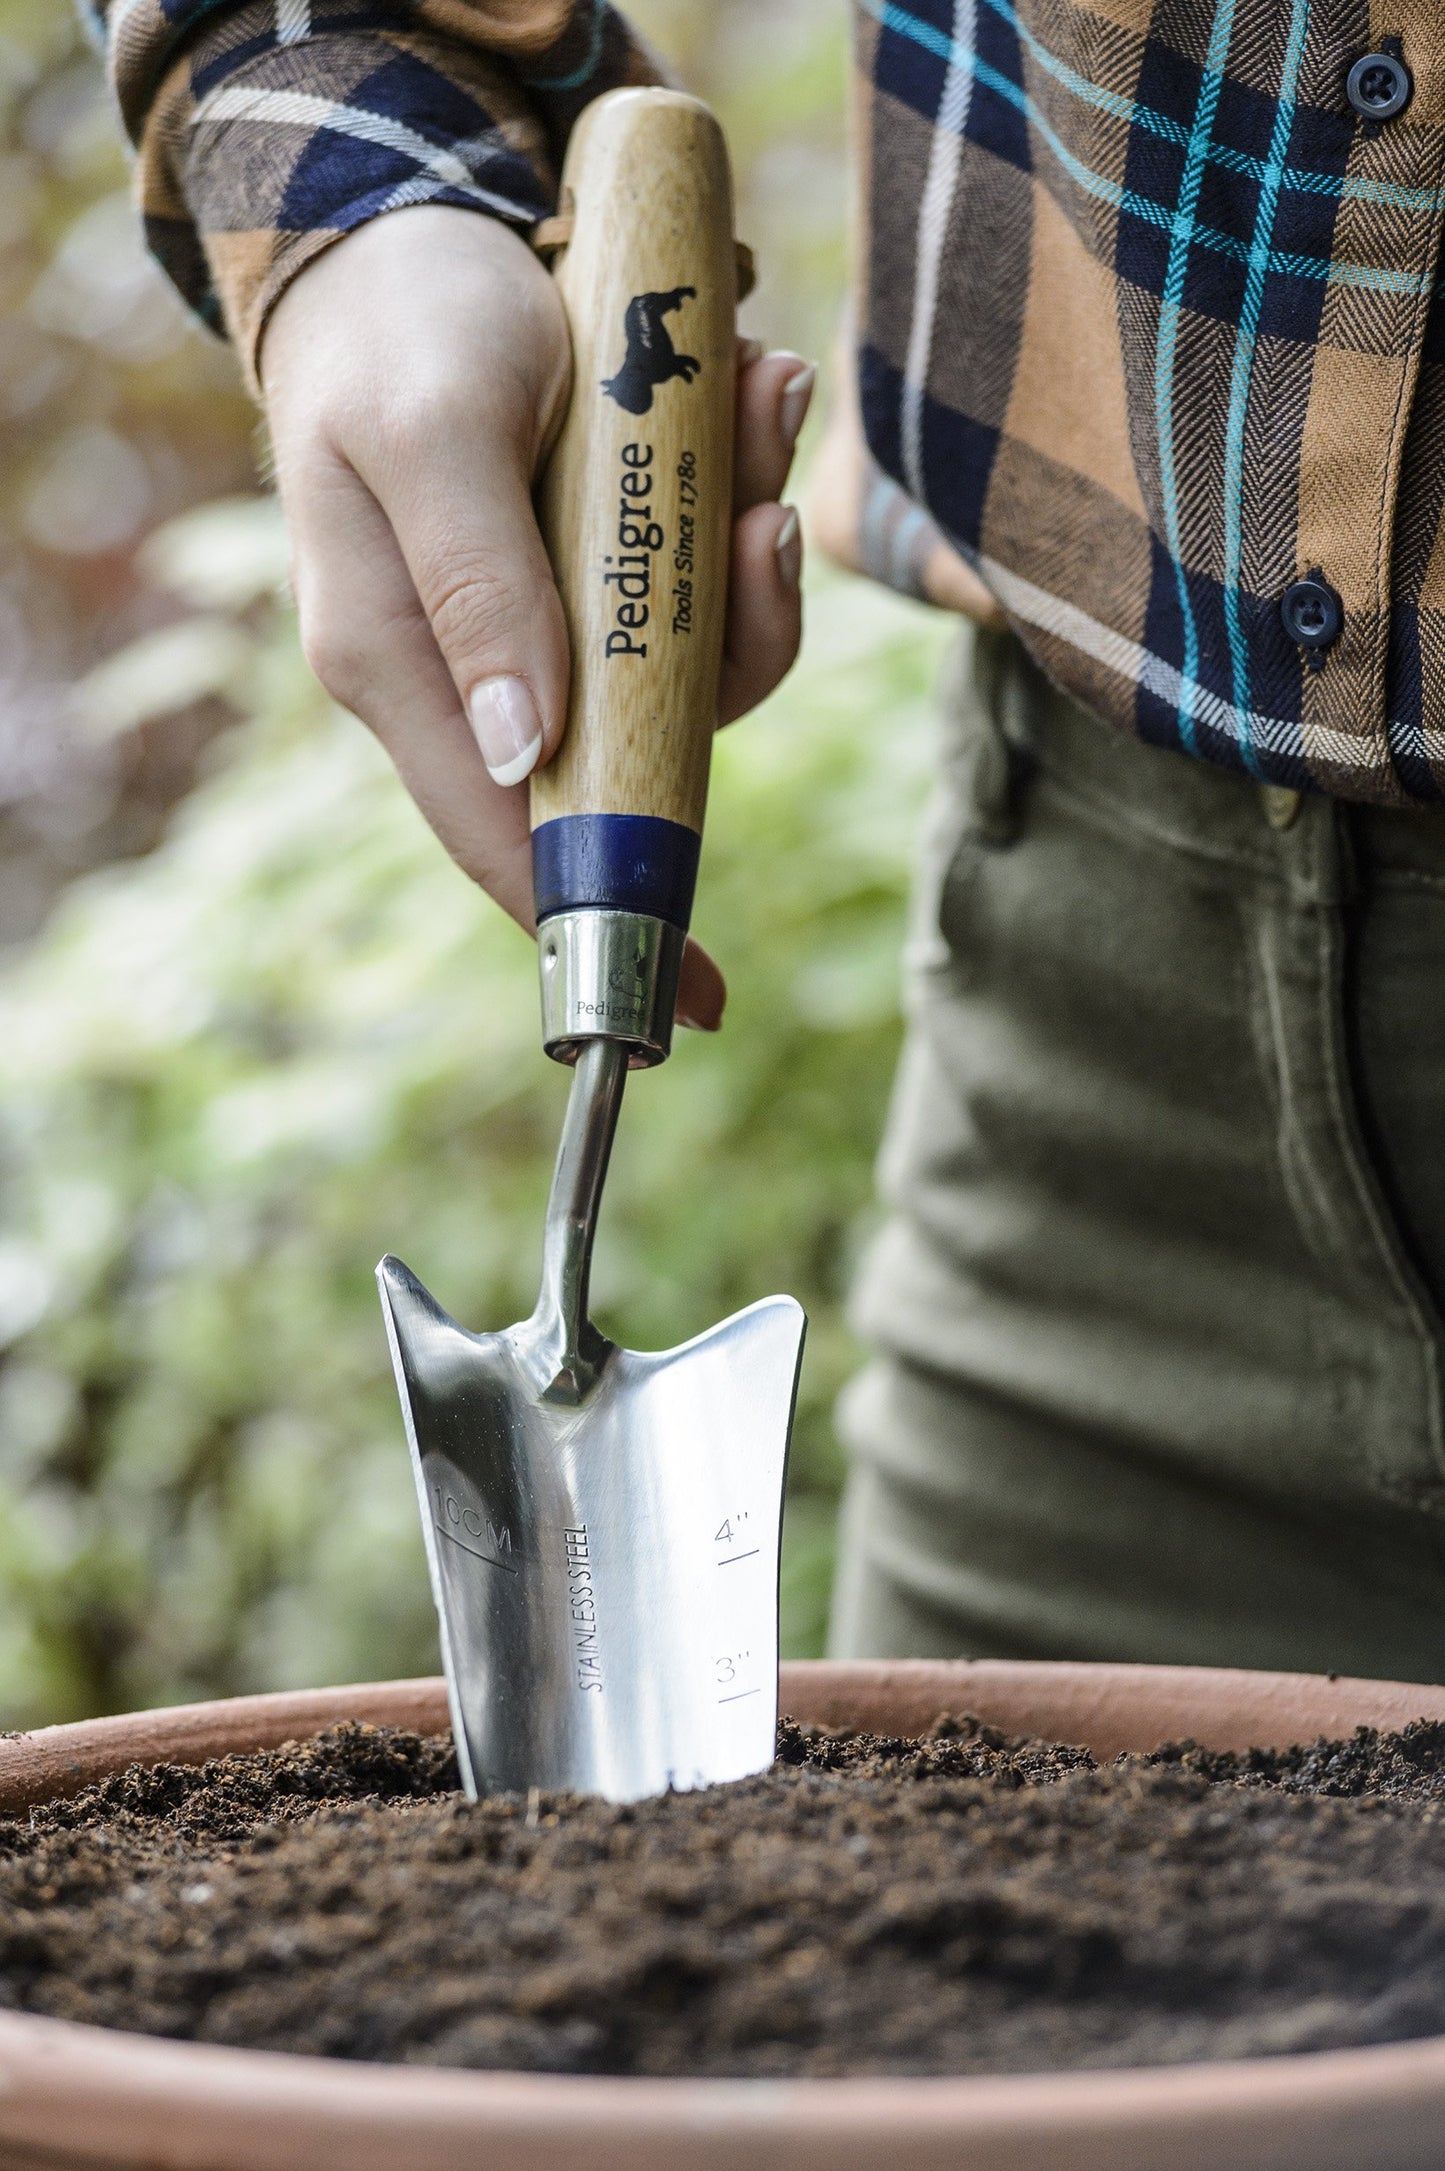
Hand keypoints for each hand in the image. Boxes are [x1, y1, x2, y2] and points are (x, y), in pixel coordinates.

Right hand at [260, 206, 812, 1030]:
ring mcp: (549, 622)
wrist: (409, 218)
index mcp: (404, 667)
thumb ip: (476, 582)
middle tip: (765, 521)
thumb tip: (524, 747)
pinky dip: (745, 495)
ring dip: (750, 545)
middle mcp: (482, 670)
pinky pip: (704, 575)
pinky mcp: (602, 565)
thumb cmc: (398, 325)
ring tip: (759, 395)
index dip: (603, 919)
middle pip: (640, 748)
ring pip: (692, 657)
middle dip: (730, 643)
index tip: (699, 1004)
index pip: (505, 838)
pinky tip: (753, 386)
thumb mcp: (429, 433)